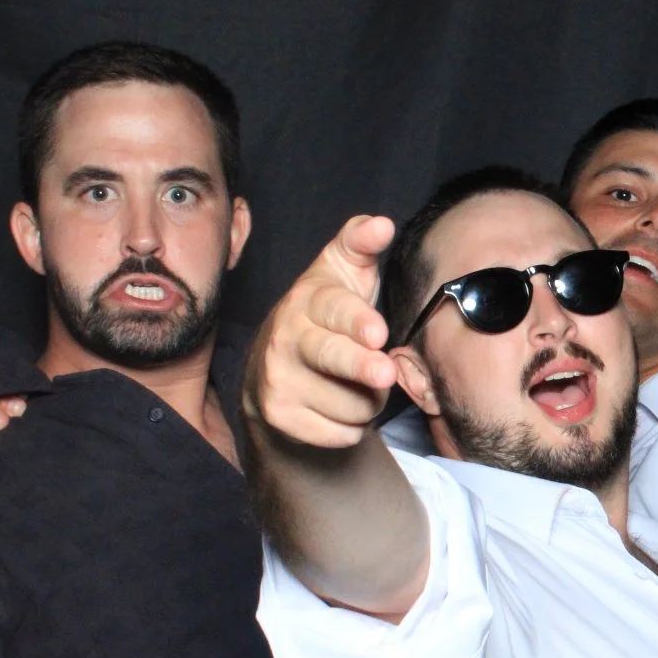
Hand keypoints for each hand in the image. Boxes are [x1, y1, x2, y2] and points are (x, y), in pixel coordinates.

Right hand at [246, 215, 398, 448]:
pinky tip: (341, 406)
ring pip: (350, 402)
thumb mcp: (342, 272)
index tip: (377, 333)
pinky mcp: (281, 418)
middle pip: (331, 357)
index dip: (356, 322)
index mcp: (307, 301)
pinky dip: (354, 426)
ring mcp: (279, 381)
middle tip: (383, 373)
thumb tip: (381, 224)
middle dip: (359, 367)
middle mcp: (286, 340)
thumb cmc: (326, 313)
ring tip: (359, 383)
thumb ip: (361, 244)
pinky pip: (342, 433)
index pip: (334, 310)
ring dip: (370, 399)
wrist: (274, 366)